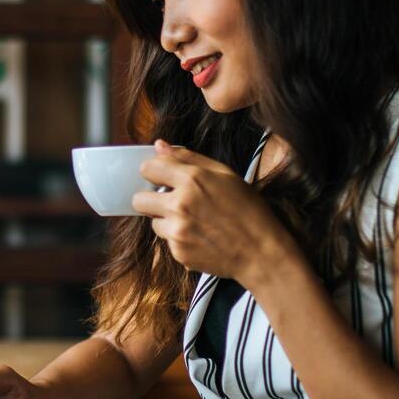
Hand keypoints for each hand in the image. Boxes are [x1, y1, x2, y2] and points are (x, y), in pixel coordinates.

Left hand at [130, 139, 293, 284]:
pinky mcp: (178, 252)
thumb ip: (188, 158)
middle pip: (138, 199)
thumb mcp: (224, 174)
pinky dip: (178, 238)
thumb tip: (160, 145)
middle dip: (150, 198)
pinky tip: (200, 236)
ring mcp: (177, 231)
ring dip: (166, 220)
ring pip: (152, 222)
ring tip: (192, 221)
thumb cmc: (248, 209)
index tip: (162, 177)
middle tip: (170, 201)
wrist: (260, 251)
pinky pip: (166, 241)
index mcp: (192, 180)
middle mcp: (180, 205)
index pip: (148, 168)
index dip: (154, 172)